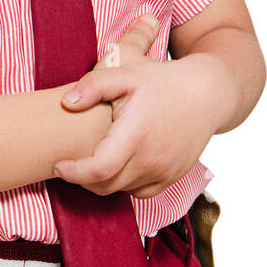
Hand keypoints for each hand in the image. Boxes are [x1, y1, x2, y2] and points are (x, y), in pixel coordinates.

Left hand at [54, 25, 222, 198]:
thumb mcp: (127, 74)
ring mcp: (165, 171)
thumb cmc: (163, 82)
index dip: (74, 173)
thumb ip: (94, 85)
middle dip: (82, 179)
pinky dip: (124, 184)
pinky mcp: (172, 177)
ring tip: (92, 162)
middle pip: (106, 185)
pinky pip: (141, 192)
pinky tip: (118, 166)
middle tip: (71, 163)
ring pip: (122, 190)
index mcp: (137, 134)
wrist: (207, 94)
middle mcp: (152, 158)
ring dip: (103, 182)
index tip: (58, 165)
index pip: (99, 169)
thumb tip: (67, 102)